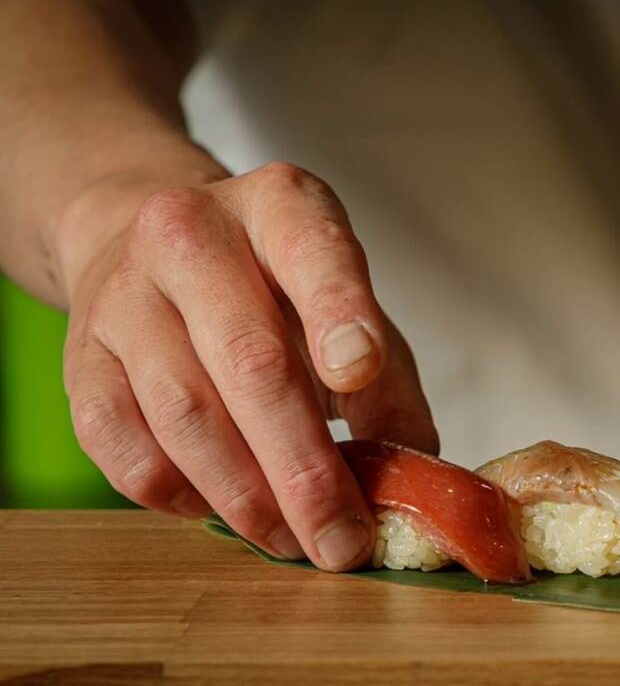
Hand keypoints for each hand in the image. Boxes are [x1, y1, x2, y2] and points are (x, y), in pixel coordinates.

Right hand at [58, 161, 437, 569]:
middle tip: (342, 537)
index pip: (313, 251)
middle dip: (303, 467)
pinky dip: (182, 495)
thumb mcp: (351, 306)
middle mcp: (191, 236)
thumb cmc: (278, 292)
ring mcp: (124, 297)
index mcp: (281, 208)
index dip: (339, 312)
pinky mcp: (82, 361)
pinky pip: (125, 448)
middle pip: (250, 360)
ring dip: (247, 497)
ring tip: (295, 541)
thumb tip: (408, 467)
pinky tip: (225, 512)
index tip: (359, 371)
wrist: (153, 251)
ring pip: (186, 414)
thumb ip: (387, 379)